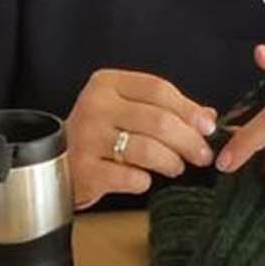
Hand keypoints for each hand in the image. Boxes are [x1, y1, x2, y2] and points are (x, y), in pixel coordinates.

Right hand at [65, 69, 217, 208]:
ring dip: (171, 162)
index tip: (208, 127)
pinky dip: (145, 181)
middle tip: (202, 155)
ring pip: (148, 150)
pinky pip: (131, 177)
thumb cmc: (100, 134)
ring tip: (176, 166)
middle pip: (158, 121)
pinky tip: (144, 179)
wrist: (55, 163)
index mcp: (107, 84)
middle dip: (189, 141)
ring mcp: (86, 139)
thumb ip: (167, 109)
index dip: (189, 109)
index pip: (159, 89)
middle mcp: (94, 106)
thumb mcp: (128, 110)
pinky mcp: (84, 171)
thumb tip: (208, 118)